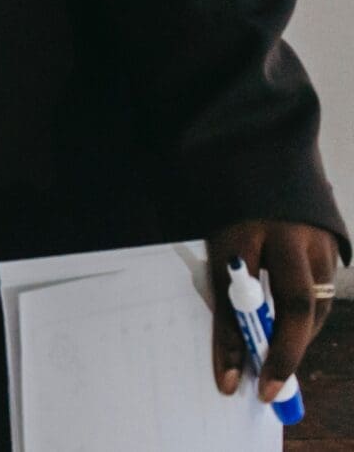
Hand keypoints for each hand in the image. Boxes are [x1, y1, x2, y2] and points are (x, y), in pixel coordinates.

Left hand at [209, 219, 338, 400]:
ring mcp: (316, 239)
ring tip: (277, 359)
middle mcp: (287, 235)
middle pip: (295, 302)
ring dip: (299, 337)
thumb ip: (227, 295)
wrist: (259, 162)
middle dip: (284, 351)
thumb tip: (232, 360)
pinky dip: (308, 318)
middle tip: (269, 388)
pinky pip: (324, 292)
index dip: (234, 343)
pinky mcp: (333, 243)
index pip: (237, 297)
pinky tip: (292, 328)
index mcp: (241, 231)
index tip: (230, 383)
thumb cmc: (231, 214)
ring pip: (316, 302)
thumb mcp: (217, 246)